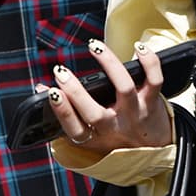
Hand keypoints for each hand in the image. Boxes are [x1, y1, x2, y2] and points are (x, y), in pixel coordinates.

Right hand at [46, 40, 172, 152]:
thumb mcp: (88, 134)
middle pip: (94, 113)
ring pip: (124, 88)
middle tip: (60, 71)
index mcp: (94, 137)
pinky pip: (154, 81)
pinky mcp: (153, 102)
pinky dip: (149, 62)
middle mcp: (114, 127)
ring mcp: (135, 114)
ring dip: (109, 65)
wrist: (154, 149)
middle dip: (75, 91)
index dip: (62, 112)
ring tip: (94, 47)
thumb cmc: (115, 137)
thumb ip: (65, 113)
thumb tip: (41, 88)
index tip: (51, 92)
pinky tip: (138, 48)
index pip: (75, 130)